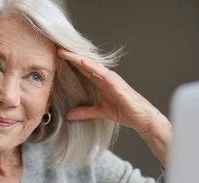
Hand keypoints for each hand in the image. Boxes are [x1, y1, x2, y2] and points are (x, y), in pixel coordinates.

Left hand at [58, 49, 171, 165]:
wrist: (142, 118)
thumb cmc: (125, 111)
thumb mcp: (99, 112)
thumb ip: (84, 112)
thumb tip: (68, 116)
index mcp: (101, 82)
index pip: (83, 69)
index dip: (70, 62)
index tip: (57, 56)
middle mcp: (105, 77)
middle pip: (85, 63)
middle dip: (71, 56)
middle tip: (56, 48)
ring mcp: (112, 79)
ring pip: (92, 65)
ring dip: (78, 58)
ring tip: (65, 52)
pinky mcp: (117, 84)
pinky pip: (103, 73)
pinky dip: (93, 67)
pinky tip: (83, 62)